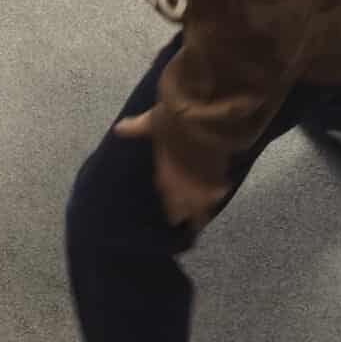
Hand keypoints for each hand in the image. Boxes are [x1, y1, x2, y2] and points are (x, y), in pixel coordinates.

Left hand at [114, 111, 224, 226]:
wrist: (200, 114)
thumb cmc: (171, 119)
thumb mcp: (151, 121)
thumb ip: (137, 128)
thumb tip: (118, 129)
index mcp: (166, 169)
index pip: (166, 192)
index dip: (171, 207)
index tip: (173, 219)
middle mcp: (184, 178)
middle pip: (186, 203)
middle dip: (188, 214)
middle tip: (192, 226)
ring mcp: (202, 175)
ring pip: (204, 199)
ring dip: (205, 208)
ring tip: (206, 219)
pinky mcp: (219, 168)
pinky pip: (219, 185)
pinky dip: (220, 190)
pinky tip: (222, 194)